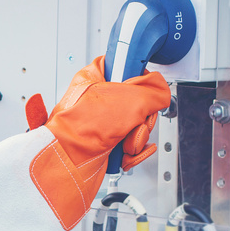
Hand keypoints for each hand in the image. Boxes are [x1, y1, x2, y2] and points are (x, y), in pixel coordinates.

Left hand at [23, 56, 169, 228]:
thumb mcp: (130, 100)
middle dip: (142, 119)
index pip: (127, 66)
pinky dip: (133, 152)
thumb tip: (162, 93)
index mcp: (95, 77)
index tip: (143, 88)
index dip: (139, 80)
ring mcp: (103, 122)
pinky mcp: (107, 142)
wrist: (67, 165)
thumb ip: (154, 91)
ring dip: (138, 138)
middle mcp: (98, 98)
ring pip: (138, 125)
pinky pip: (133, 143)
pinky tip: (124, 153)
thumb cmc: (81, 129)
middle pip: (140, 101)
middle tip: (132, 123)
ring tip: (123, 141)